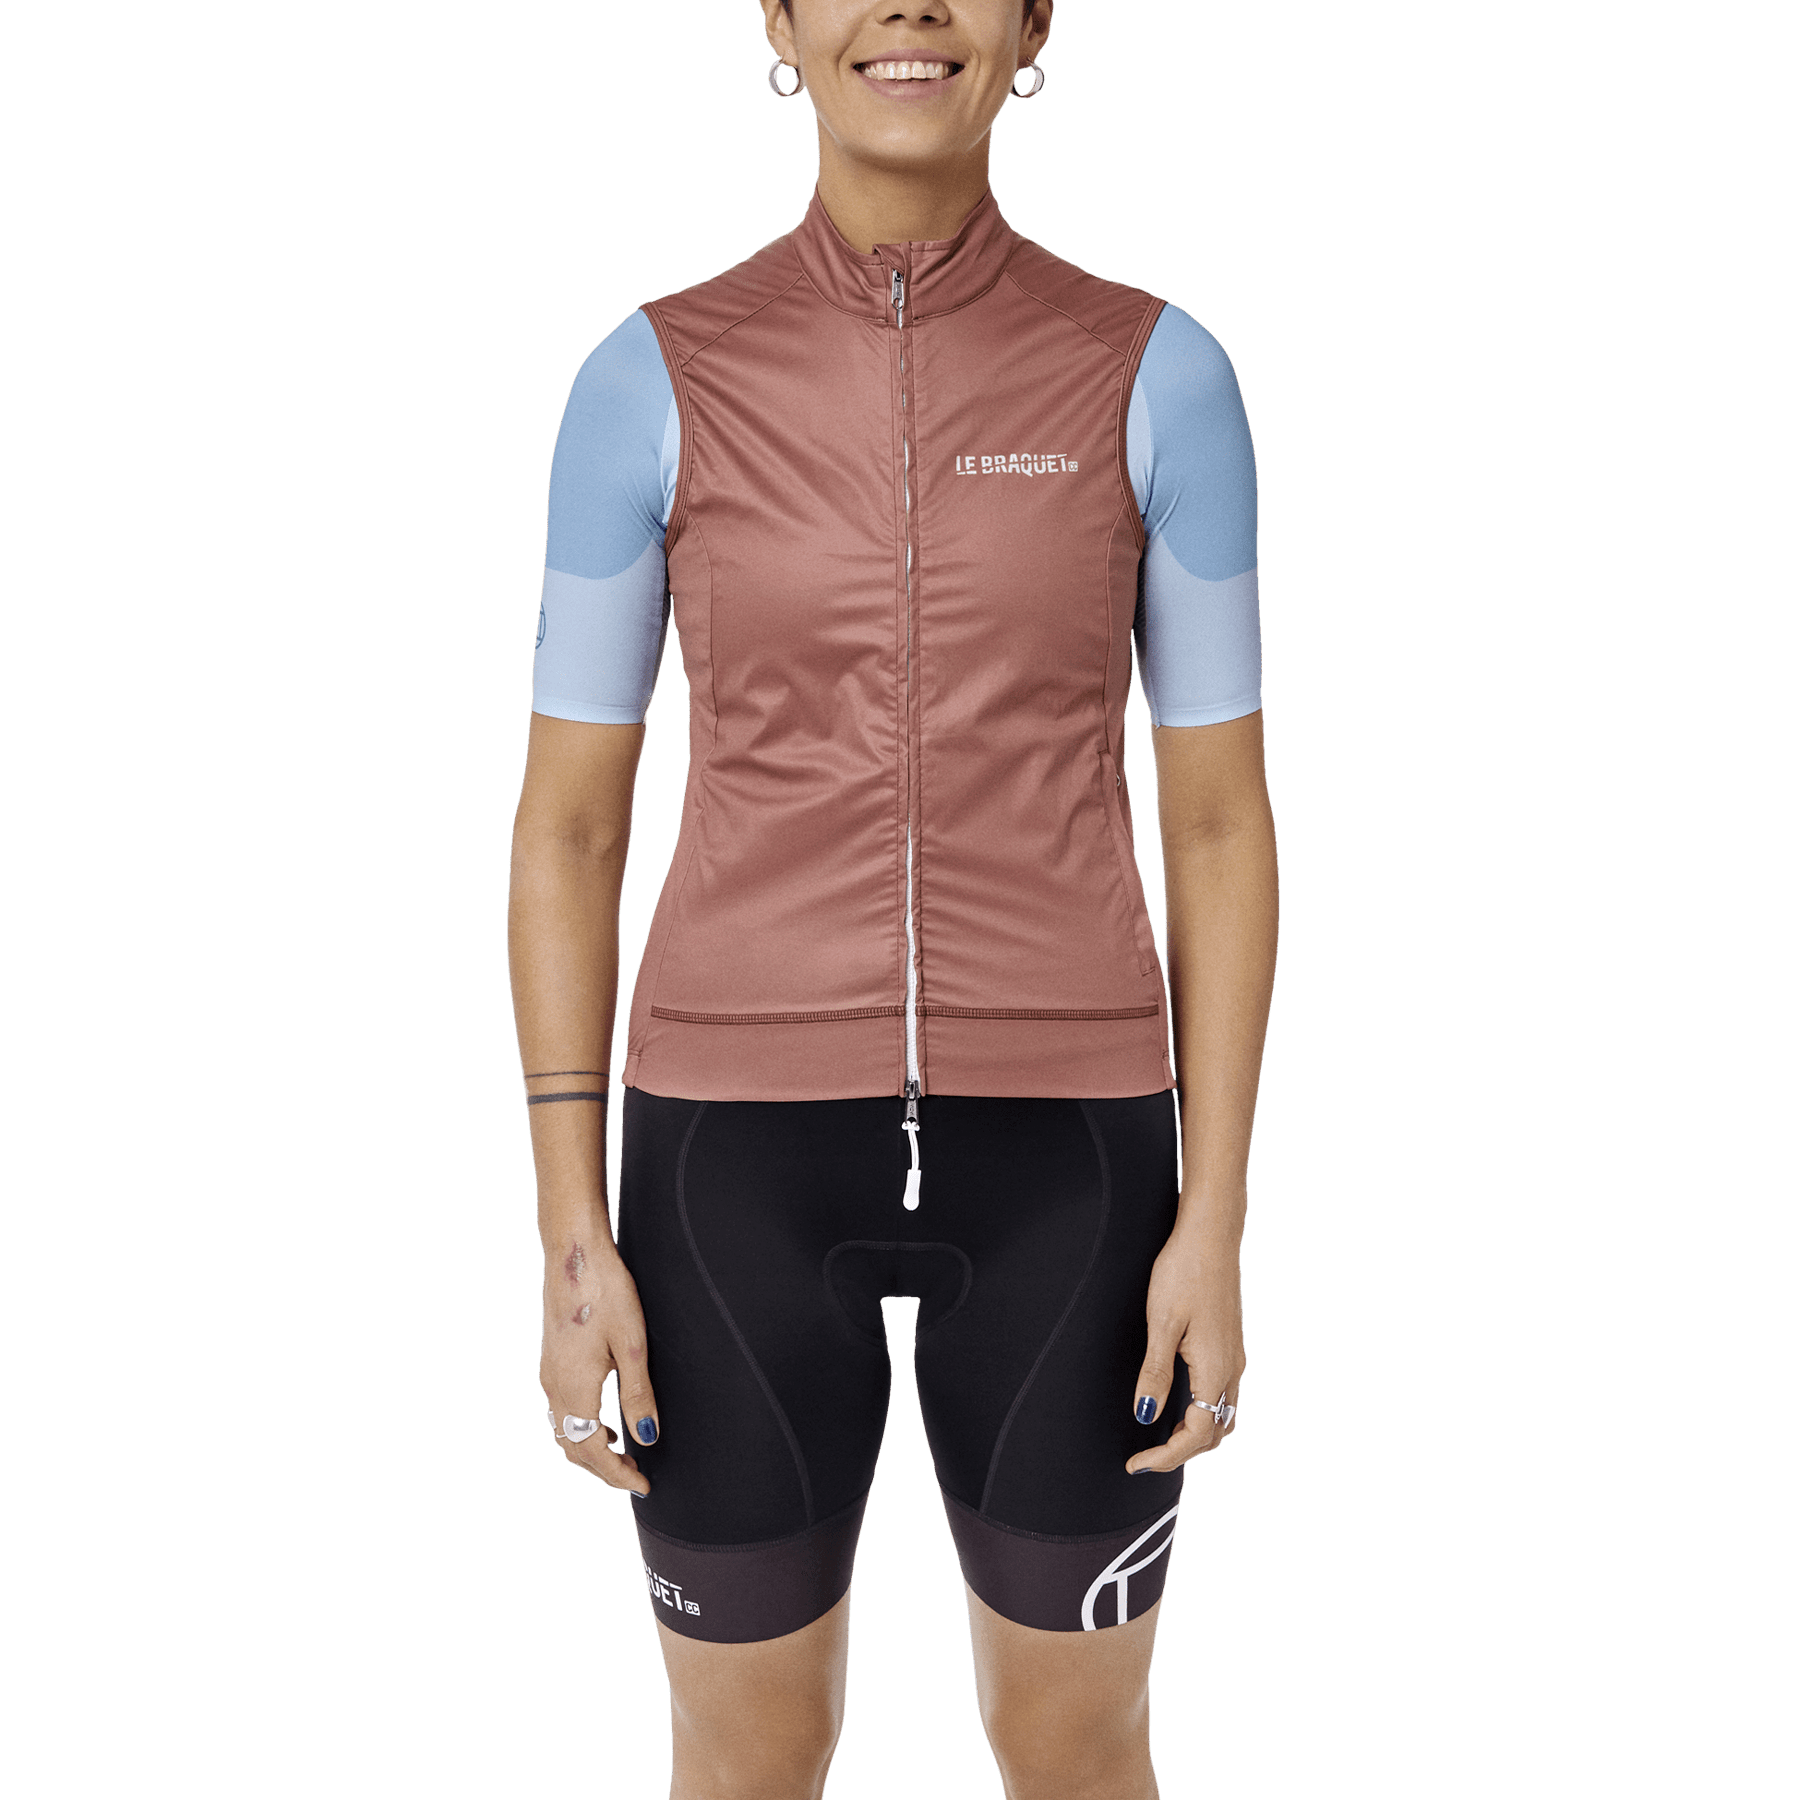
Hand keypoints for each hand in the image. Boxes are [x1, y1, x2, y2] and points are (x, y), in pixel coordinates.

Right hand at [540, 1237, 660, 1494]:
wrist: (573, 1252)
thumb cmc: (606, 1291)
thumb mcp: (632, 1345)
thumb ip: (637, 1394)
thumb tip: (646, 1437)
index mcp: (573, 1387)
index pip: (591, 1450)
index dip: (616, 1473)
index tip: (642, 1485)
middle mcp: (553, 1386)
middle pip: (573, 1447)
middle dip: (603, 1468)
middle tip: (636, 1476)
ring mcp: (548, 1372)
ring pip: (564, 1430)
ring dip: (590, 1448)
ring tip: (623, 1452)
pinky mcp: (550, 1359)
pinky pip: (560, 1410)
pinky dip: (581, 1427)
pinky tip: (604, 1418)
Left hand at [1124, 1218, 1244, 1473]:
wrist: (1211, 1235)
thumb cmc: (1183, 1272)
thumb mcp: (1161, 1322)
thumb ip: (1155, 1372)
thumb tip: (1146, 1416)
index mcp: (1215, 1369)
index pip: (1197, 1435)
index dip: (1166, 1456)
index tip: (1136, 1464)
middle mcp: (1232, 1369)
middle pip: (1215, 1433)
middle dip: (1182, 1452)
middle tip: (1144, 1457)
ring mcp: (1234, 1357)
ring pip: (1222, 1415)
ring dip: (1195, 1435)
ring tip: (1159, 1438)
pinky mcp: (1229, 1344)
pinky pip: (1221, 1395)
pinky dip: (1202, 1414)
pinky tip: (1178, 1405)